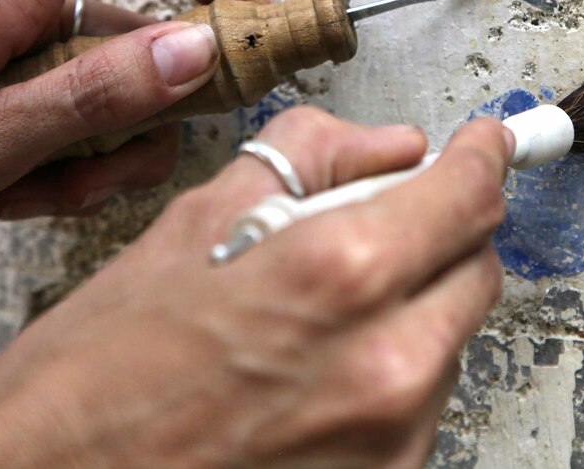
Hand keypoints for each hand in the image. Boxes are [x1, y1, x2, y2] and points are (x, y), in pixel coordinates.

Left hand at [0, 0, 265, 307]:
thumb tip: (193, 47)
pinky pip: (58, 108)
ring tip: (43, 194)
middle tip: (122, 163)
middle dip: (144, 103)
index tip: (240, 16)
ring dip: (97, 146)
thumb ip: (92, 95)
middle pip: (124, 26)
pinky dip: (61, 156)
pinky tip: (18, 194)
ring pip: (97, 81)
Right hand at [0, 110, 511, 467]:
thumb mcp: (195, 221)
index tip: (483, 144)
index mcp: (338, 274)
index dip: (480, 157)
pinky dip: (388, 365)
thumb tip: (387, 144)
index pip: (468, 196)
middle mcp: (384, 365)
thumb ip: (309, 160)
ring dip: (410, 304)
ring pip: (450, 337)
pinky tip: (311, 361)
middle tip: (379, 220)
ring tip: (316, 306)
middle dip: (441, 232)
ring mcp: (389, 439)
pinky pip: (420, 403)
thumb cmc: (99, 365)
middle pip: (477, 269)